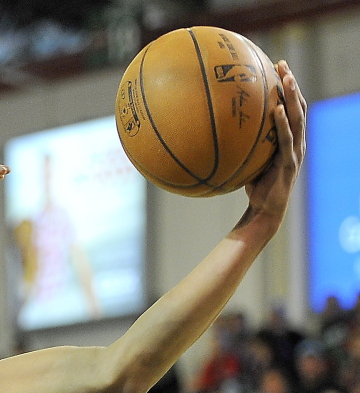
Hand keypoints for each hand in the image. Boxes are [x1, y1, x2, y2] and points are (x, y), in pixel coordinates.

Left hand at [243, 61, 306, 226]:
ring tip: (285, 78)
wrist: (264, 211)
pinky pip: (287, 139)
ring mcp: (296, 151)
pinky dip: (282, 123)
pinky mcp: (290, 163)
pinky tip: (277, 109)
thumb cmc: (253, 184)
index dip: (286, 86)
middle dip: (291, 83)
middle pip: (297, 105)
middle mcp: (297, 140)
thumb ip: (241, 142)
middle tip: (281, 64)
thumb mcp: (247, 158)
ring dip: (292, 96)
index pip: (290, 106)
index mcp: (289, 138)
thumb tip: (213, 127)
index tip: (276, 66)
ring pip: (297, 118)